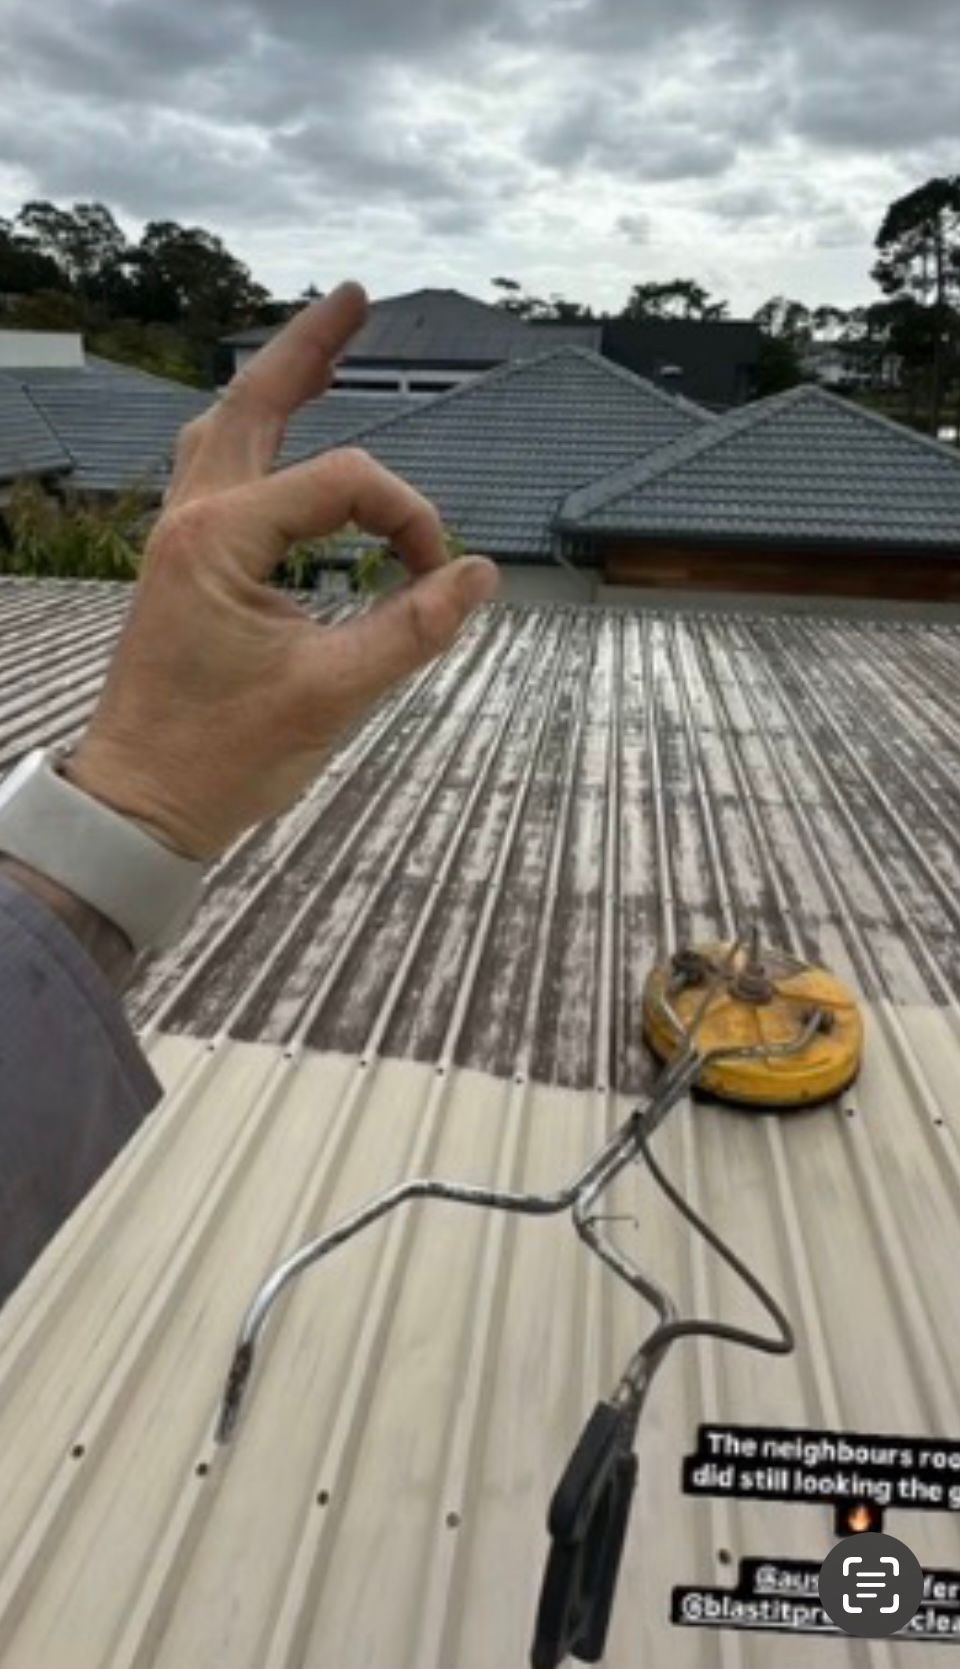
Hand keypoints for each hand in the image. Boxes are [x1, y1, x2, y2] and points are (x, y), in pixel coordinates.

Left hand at [63, 282, 499, 860]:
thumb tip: (478, 577)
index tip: (438, 576)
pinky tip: (275, 442)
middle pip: (251, 404)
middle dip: (307, 349)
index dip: (408, 519)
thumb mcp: (332, 695)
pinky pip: (211, 472)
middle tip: (355, 298)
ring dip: (271, 389)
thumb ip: (411, 630)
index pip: (343, 484)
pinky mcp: (178, 565)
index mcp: (222, 538)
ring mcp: (176, 539)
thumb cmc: (223, 757)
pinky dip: (250, 439)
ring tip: (318, 353)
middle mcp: (191, 520)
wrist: (140, 804)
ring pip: (221, 431)